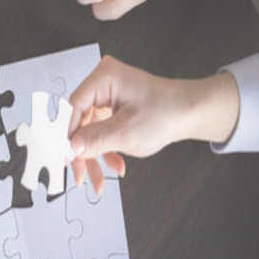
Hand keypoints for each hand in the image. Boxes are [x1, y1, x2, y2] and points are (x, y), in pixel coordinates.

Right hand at [67, 55, 239, 195]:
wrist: (191, 114)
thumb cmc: (168, 112)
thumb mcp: (127, 131)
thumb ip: (96, 139)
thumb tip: (72, 147)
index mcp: (104, 78)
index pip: (73, 107)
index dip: (68, 134)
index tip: (66, 156)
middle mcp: (103, 85)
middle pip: (79, 123)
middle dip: (83, 153)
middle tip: (80, 175)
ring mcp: (108, 98)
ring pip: (89, 132)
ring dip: (94, 157)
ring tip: (98, 180)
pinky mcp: (113, 110)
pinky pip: (100, 133)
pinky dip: (106, 151)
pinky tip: (115, 165)